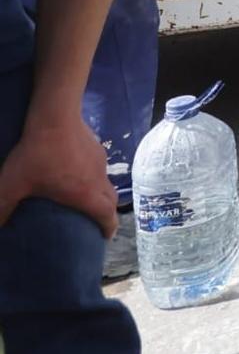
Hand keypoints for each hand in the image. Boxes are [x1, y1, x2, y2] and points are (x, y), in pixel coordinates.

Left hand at [0, 113, 116, 237]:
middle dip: (106, 213)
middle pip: (111, 201)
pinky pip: (99, 168)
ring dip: (99, 193)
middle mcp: (98, 180)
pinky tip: (75, 169)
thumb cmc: (38, 154)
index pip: (107, 215)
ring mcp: (100, 163)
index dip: (108, 228)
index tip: (105, 237)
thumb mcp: (13, 183)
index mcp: (85, 194)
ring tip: (83, 195)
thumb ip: (3, 206)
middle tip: (96, 220)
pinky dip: (92, 175)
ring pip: (105, 183)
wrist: (55, 116)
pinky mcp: (97, 148)